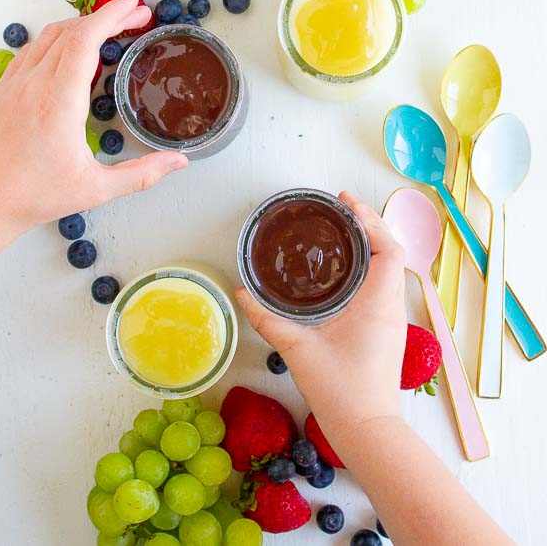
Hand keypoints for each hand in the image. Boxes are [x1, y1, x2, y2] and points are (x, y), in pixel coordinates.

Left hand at [0, 0, 186, 259]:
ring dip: (81, 24)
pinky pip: (32, 49)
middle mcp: (33, 85)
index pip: (85, 39)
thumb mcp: (96, 189)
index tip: (134, 6)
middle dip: (107, 16)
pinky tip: (70, 50)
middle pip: (72, 30)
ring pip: (49, 35)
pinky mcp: (3, 89)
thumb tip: (178, 161)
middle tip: (136, 16)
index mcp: (58, 102)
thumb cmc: (33, 196)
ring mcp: (14, 84)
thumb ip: (142, 173)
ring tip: (108, 29)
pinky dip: (57, 39)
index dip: (112, 16)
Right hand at [236, 192, 406, 431]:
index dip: (370, 219)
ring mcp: (393, 318)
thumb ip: (267, 319)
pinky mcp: (387, 329)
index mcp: (377, 303)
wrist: (368, 431)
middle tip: (340, 208)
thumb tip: (242, 294)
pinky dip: (371, 264)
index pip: (387, 247)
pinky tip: (347, 266)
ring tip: (342, 228)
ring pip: (390, 267)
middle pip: (391, 250)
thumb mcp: (297, 349)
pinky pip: (385, 283)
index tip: (346, 203)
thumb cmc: (339, 391)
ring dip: (371, 243)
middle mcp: (391, 306)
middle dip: (368, 223)